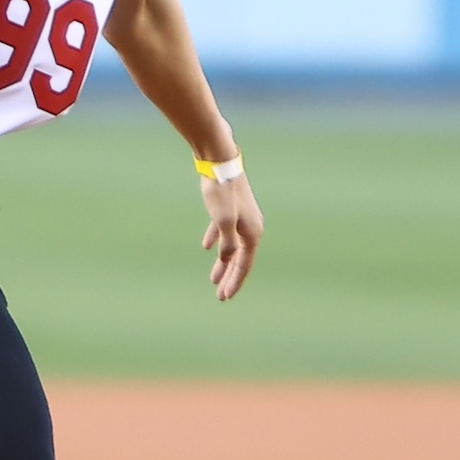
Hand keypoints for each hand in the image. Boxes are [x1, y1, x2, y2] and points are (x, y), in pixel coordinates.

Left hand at [200, 173, 262, 303]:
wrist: (219, 162)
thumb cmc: (221, 192)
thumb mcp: (223, 221)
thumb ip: (226, 243)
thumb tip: (226, 258)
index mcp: (253, 233)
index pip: (244, 264)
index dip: (235, 282)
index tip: (226, 296)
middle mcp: (250, 227)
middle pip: (240, 259)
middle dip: (230, 278)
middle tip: (220, 296)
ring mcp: (241, 217)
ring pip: (232, 247)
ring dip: (223, 264)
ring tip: (213, 279)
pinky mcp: (230, 208)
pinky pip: (224, 231)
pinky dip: (216, 240)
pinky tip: (206, 247)